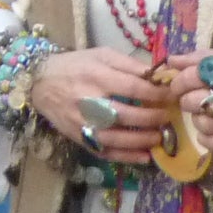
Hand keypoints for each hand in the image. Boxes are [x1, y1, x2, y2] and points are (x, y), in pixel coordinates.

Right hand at [26, 47, 172, 162]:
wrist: (39, 82)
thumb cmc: (76, 65)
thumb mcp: (103, 55)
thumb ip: (130, 64)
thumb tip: (160, 74)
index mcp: (96, 76)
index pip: (132, 88)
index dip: (156, 93)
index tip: (172, 95)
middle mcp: (87, 101)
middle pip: (124, 114)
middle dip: (151, 118)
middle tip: (168, 117)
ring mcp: (81, 123)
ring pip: (113, 138)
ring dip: (140, 140)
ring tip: (159, 137)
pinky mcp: (77, 137)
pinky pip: (103, 151)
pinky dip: (124, 157)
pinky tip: (144, 157)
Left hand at [161, 50, 212, 153]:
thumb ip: (201, 57)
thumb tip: (170, 61)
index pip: (191, 75)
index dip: (178, 82)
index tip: (180, 86)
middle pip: (191, 101)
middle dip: (186, 101)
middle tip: (194, 101)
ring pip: (200, 123)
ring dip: (198, 119)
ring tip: (207, 114)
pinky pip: (211, 142)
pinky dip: (205, 138)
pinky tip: (212, 130)